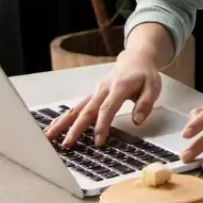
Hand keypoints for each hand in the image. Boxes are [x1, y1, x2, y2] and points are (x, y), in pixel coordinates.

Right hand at [44, 47, 161, 147]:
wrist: (135, 59)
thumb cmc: (144, 75)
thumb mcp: (153, 87)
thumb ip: (145, 104)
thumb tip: (137, 121)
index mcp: (119, 87)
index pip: (107, 108)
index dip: (102, 125)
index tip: (98, 142)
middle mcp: (102, 89)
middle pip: (86, 110)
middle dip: (75, 128)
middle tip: (67, 144)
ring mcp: (94, 92)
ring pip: (76, 109)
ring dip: (62, 123)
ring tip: (49, 137)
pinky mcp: (91, 96)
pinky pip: (76, 108)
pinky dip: (63, 118)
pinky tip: (52, 128)